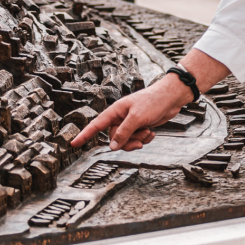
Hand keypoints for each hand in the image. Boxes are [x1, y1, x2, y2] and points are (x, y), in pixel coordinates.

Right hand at [71, 74, 190, 151]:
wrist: (171, 97)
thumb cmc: (153, 101)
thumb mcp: (137, 118)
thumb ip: (123, 133)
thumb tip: (112, 147)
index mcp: (115, 111)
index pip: (96, 125)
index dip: (84, 135)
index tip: (73, 143)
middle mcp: (120, 117)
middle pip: (114, 138)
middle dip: (127, 142)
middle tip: (139, 139)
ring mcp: (130, 122)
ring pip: (126, 141)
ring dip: (137, 140)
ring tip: (147, 132)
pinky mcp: (140, 126)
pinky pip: (136, 139)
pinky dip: (144, 139)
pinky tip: (152, 132)